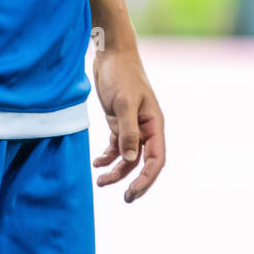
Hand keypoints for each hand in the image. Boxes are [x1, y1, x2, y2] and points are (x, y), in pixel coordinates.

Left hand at [91, 49, 165, 202]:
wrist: (111, 54)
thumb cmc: (121, 75)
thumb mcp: (124, 102)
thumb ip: (127, 131)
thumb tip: (129, 159)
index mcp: (154, 125)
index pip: (156, 160)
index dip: (147, 179)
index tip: (132, 192)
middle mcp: (146, 129)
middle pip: (143, 163)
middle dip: (134, 181)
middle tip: (125, 199)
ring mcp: (132, 126)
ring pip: (127, 157)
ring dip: (116, 171)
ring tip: (100, 182)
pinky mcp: (119, 122)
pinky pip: (116, 147)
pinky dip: (108, 157)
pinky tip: (96, 163)